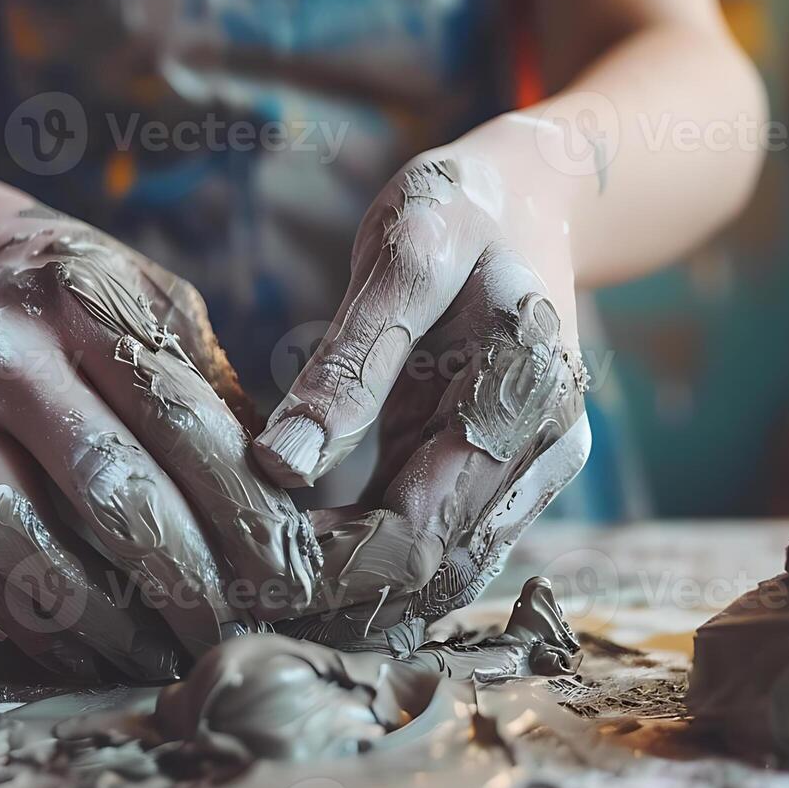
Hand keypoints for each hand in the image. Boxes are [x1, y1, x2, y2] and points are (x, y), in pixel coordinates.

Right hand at [0, 207, 322, 681]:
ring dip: (113, 619)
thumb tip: (284, 503)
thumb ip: (214, 393)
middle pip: (109, 486)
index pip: (180, 418)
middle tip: (242, 627)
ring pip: (35, 543)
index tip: (289, 569)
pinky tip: (103, 661)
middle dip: (187, 575)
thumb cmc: (82, 297)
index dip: (241, 504)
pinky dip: (46, 632)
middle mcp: (11, 362)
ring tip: (176, 657)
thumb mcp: (156, 305)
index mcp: (85, 303)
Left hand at [252, 149, 591, 645]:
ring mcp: (537, 468)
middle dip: (342, 591)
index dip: (332, 563)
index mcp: (526, 395)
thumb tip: (280, 465)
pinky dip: (376, 552)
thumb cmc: (459, 209)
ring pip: (442, 572)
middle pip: (436, 572)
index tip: (245, 557)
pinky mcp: (511, 473)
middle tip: (240, 581)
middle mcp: (549, 449)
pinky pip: (441, 538)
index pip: (421, 532)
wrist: (533, 197)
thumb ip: (350, 363)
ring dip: (358, 585)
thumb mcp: (402, 255)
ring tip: (263, 572)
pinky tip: (307, 543)